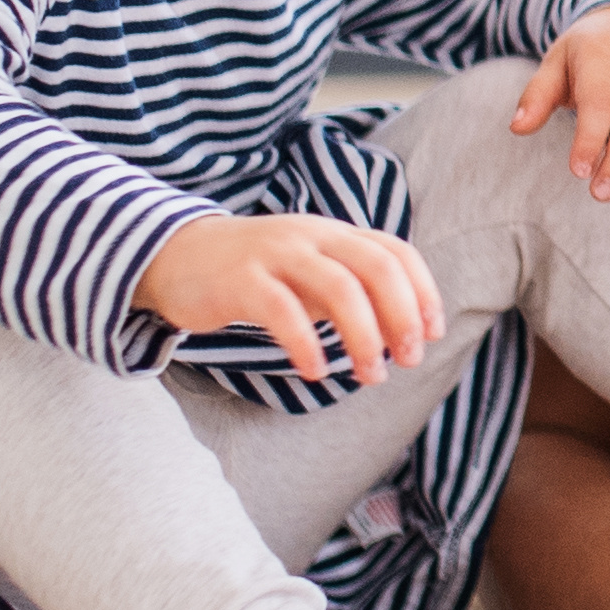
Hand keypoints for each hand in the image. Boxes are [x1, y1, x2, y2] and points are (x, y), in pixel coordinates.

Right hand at [138, 213, 437, 386]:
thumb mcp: (311, 275)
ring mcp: (276, 254)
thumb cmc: (256, 275)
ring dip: (364, 336)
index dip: (423, 292)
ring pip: (339, 287)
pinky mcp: (240, 279)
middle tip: (407, 360)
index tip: (432, 334)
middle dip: (402, 316)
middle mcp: (312, 236)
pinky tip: (316, 371)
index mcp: (335, 233)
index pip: (396, 252)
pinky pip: (282, 310)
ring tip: (371, 376)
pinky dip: (306, 343)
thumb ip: (352, 292)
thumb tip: (403, 332)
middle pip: (376, 266)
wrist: (176, 257)